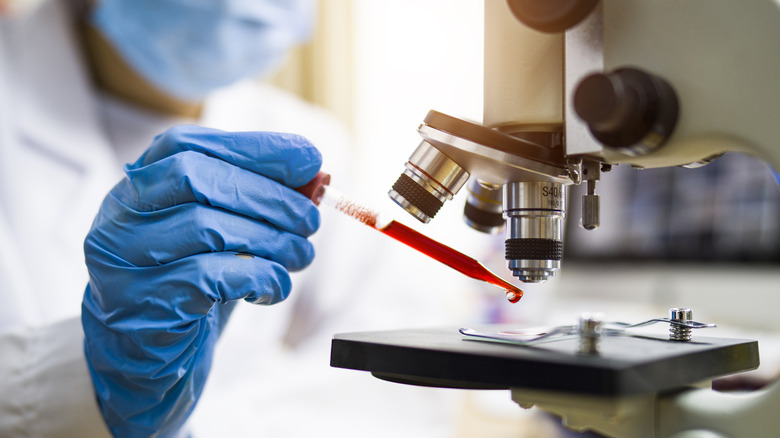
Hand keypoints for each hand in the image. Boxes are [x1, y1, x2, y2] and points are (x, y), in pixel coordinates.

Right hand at [81, 125, 321, 436]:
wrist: (146, 355)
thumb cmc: (190, 283)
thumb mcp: (222, 234)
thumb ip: (255, 200)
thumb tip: (316, 178)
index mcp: (137, 186)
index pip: (188, 145)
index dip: (253, 147)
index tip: (309, 157)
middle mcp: (119, 215)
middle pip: (196, 178)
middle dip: (268, 195)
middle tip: (310, 220)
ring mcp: (123, 260)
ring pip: (206, 227)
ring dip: (271, 240)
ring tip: (300, 255)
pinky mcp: (141, 304)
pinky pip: (209, 277)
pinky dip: (258, 276)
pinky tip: (274, 286)